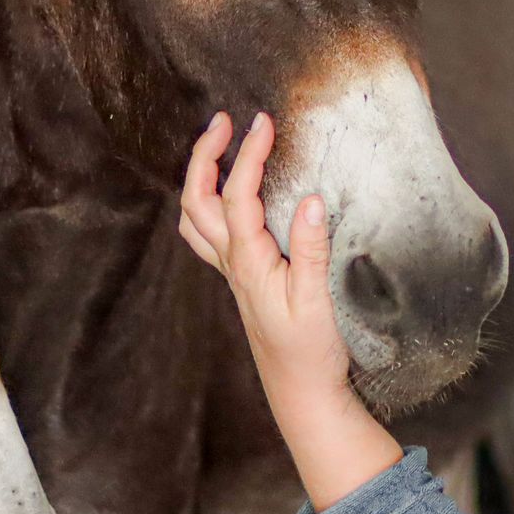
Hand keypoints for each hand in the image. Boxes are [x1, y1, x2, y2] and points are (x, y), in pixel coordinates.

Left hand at [179, 111, 350, 397]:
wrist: (301, 392)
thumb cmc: (309, 352)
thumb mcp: (317, 301)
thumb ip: (312, 249)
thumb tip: (312, 200)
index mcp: (249, 262)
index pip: (239, 196)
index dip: (248, 155)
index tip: (263, 122)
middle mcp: (232, 264)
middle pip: (198, 200)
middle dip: (205, 155)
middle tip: (225, 122)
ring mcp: (233, 272)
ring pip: (196, 217)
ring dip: (200, 177)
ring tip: (219, 146)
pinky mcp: (243, 280)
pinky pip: (209, 235)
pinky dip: (209, 204)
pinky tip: (227, 195)